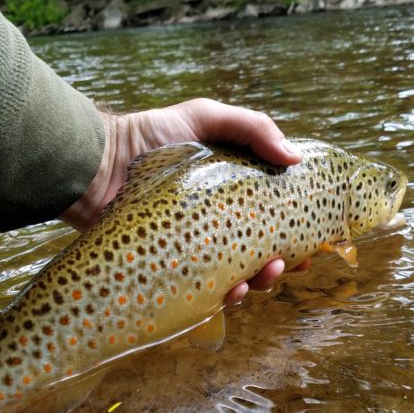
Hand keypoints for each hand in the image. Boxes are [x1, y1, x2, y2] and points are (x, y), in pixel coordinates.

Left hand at [61, 98, 309, 304]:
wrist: (96, 166)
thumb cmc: (149, 136)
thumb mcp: (204, 117)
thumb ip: (252, 128)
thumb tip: (296, 158)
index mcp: (233, 189)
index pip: (274, 212)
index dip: (299, 227)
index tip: (317, 239)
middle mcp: (218, 221)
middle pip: (262, 248)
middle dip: (284, 260)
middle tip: (295, 262)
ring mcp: (197, 247)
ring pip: (239, 274)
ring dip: (261, 280)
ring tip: (266, 274)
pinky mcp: (175, 268)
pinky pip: (206, 290)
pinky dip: (225, 295)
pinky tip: (232, 291)